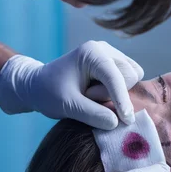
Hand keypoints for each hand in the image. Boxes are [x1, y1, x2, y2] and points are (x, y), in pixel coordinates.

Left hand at [0, 41, 143, 129]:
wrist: (38, 86)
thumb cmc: (49, 93)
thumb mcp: (68, 106)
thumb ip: (93, 115)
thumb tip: (117, 123)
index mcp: (92, 52)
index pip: (115, 77)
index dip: (122, 100)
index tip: (126, 121)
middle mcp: (104, 49)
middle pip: (129, 76)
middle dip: (113, 94)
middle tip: (87, 98)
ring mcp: (110, 54)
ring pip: (132, 77)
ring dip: (117, 92)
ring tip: (91, 96)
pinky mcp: (113, 64)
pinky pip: (129, 79)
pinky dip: (119, 90)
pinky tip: (99, 94)